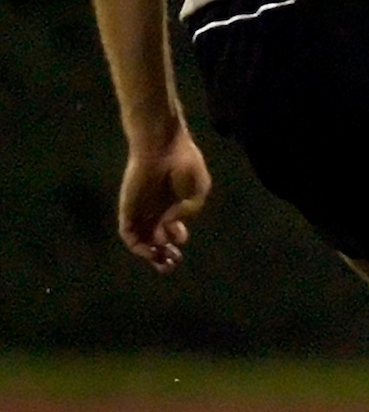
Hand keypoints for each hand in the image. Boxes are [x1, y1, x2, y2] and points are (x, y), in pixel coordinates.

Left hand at [119, 132, 209, 271]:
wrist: (163, 148)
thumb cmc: (184, 165)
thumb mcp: (198, 190)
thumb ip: (189, 211)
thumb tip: (170, 223)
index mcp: (174, 206)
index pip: (171, 231)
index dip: (177, 240)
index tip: (181, 238)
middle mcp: (156, 212)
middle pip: (156, 241)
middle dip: (164, 255)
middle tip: (171, 263)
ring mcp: (141, 212)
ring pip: (142, 241)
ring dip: (150, 255)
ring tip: (162, 260)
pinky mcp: (128, 211)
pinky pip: (129, 234)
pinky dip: (138, 245)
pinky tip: (150, 249)